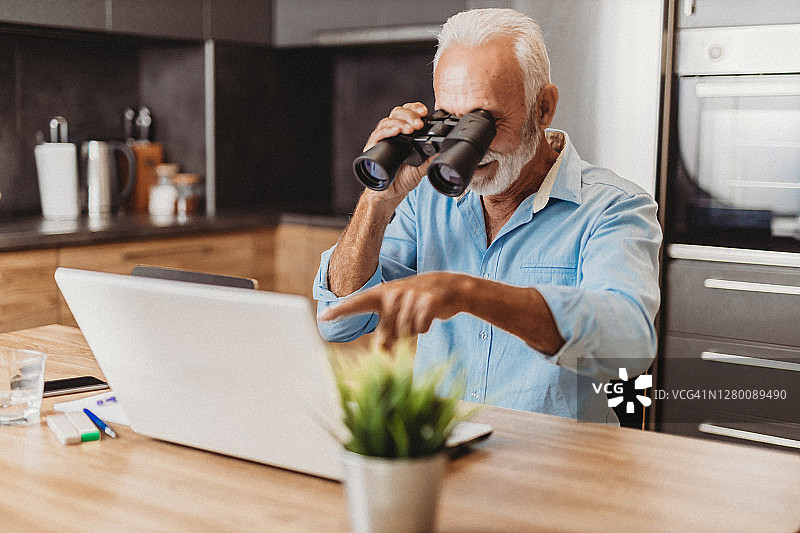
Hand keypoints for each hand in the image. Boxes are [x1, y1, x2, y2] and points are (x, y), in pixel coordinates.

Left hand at [320, 272, 471, 349]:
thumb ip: (386, 331)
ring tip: (419, 315)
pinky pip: (421, 327)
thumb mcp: (397, 312)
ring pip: (406, 331)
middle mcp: (393, 292)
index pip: (356, 303)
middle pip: (388, 332)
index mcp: (380, 294)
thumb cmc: (416, 303)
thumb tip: (381, 355)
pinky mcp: (429, 300)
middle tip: (407, 326)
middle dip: (396, 337)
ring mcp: (411, 294)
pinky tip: (429, 316)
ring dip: (413, 331)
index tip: (322, 317)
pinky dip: (425, 327)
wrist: (448, 286)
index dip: (339, 311)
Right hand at [362, 102, 430, 204]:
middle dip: (410, 115)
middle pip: (397, 113)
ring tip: (411, 129)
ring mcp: (382, 139)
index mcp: (405, 132)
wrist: (392, 192)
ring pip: (387, 121)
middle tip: (419, 124)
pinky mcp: (372, 148)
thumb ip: (432, 156)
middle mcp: (392, 132)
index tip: (425, 111)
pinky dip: (387, 131)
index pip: (408, 112)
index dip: (415, 108)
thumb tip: (446, 148)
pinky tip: (396, 131)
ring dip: (400, 122)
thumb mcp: (424, 166)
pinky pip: (377, 135)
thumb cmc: (405, 177)